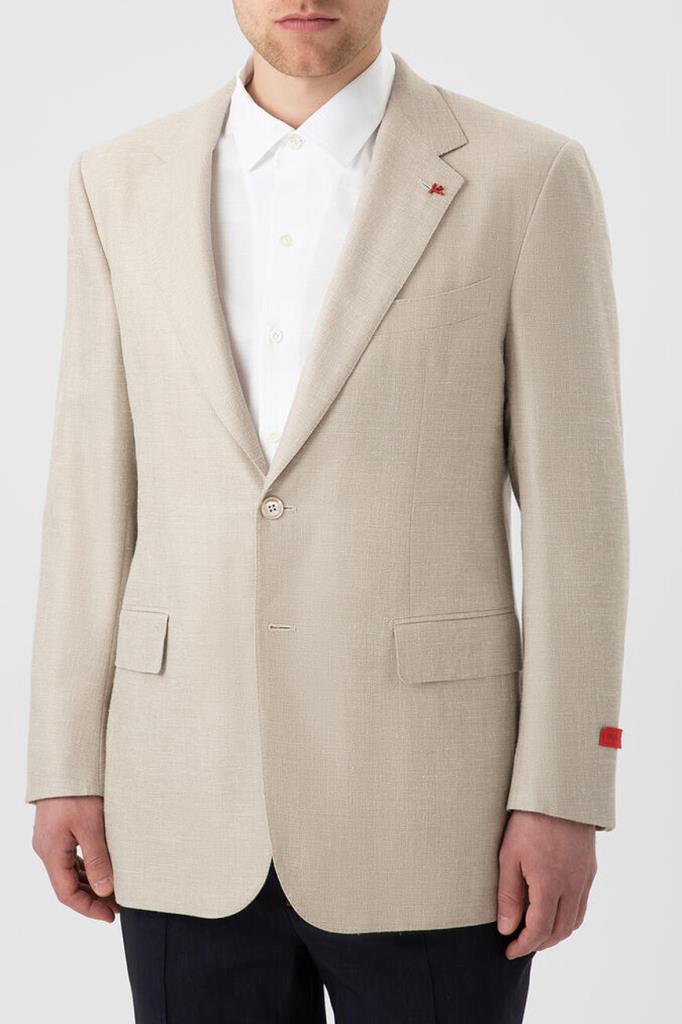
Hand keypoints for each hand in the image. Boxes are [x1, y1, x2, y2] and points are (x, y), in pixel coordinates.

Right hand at [31, 796, 118, 921]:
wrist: (65, 763)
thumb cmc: (76, 791)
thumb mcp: (91, 827)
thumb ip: (97, 860)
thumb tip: (105, 890)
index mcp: (51, 852)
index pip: (67, 894)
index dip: (88, 908)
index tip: (110, 916)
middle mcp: (47, 849)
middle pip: (67, 885)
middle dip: (92, 898)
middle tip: (117, 905)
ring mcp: (52, 839)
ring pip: (69, 871)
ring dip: (90, 883)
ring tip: (114, 890)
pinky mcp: (59, 828)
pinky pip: (71, 856)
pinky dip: (86, 867)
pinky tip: (102, 868)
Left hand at [497, 809, 596, 957]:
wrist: (559, 792)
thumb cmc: (528, 821)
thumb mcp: (509, 856)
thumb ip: (508, 895)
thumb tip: (506, 929)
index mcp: (550, 885)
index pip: (538, 930)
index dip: (523, 945)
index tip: (509, 950)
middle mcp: (572, 886)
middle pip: (559, 931)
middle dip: (539, 943)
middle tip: (519, 944)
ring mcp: (584, 879)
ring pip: (574, 921)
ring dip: (555, 933)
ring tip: (535, 933)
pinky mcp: (589, 870)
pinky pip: (582, 905)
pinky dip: (568, 918)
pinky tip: (554, 911)